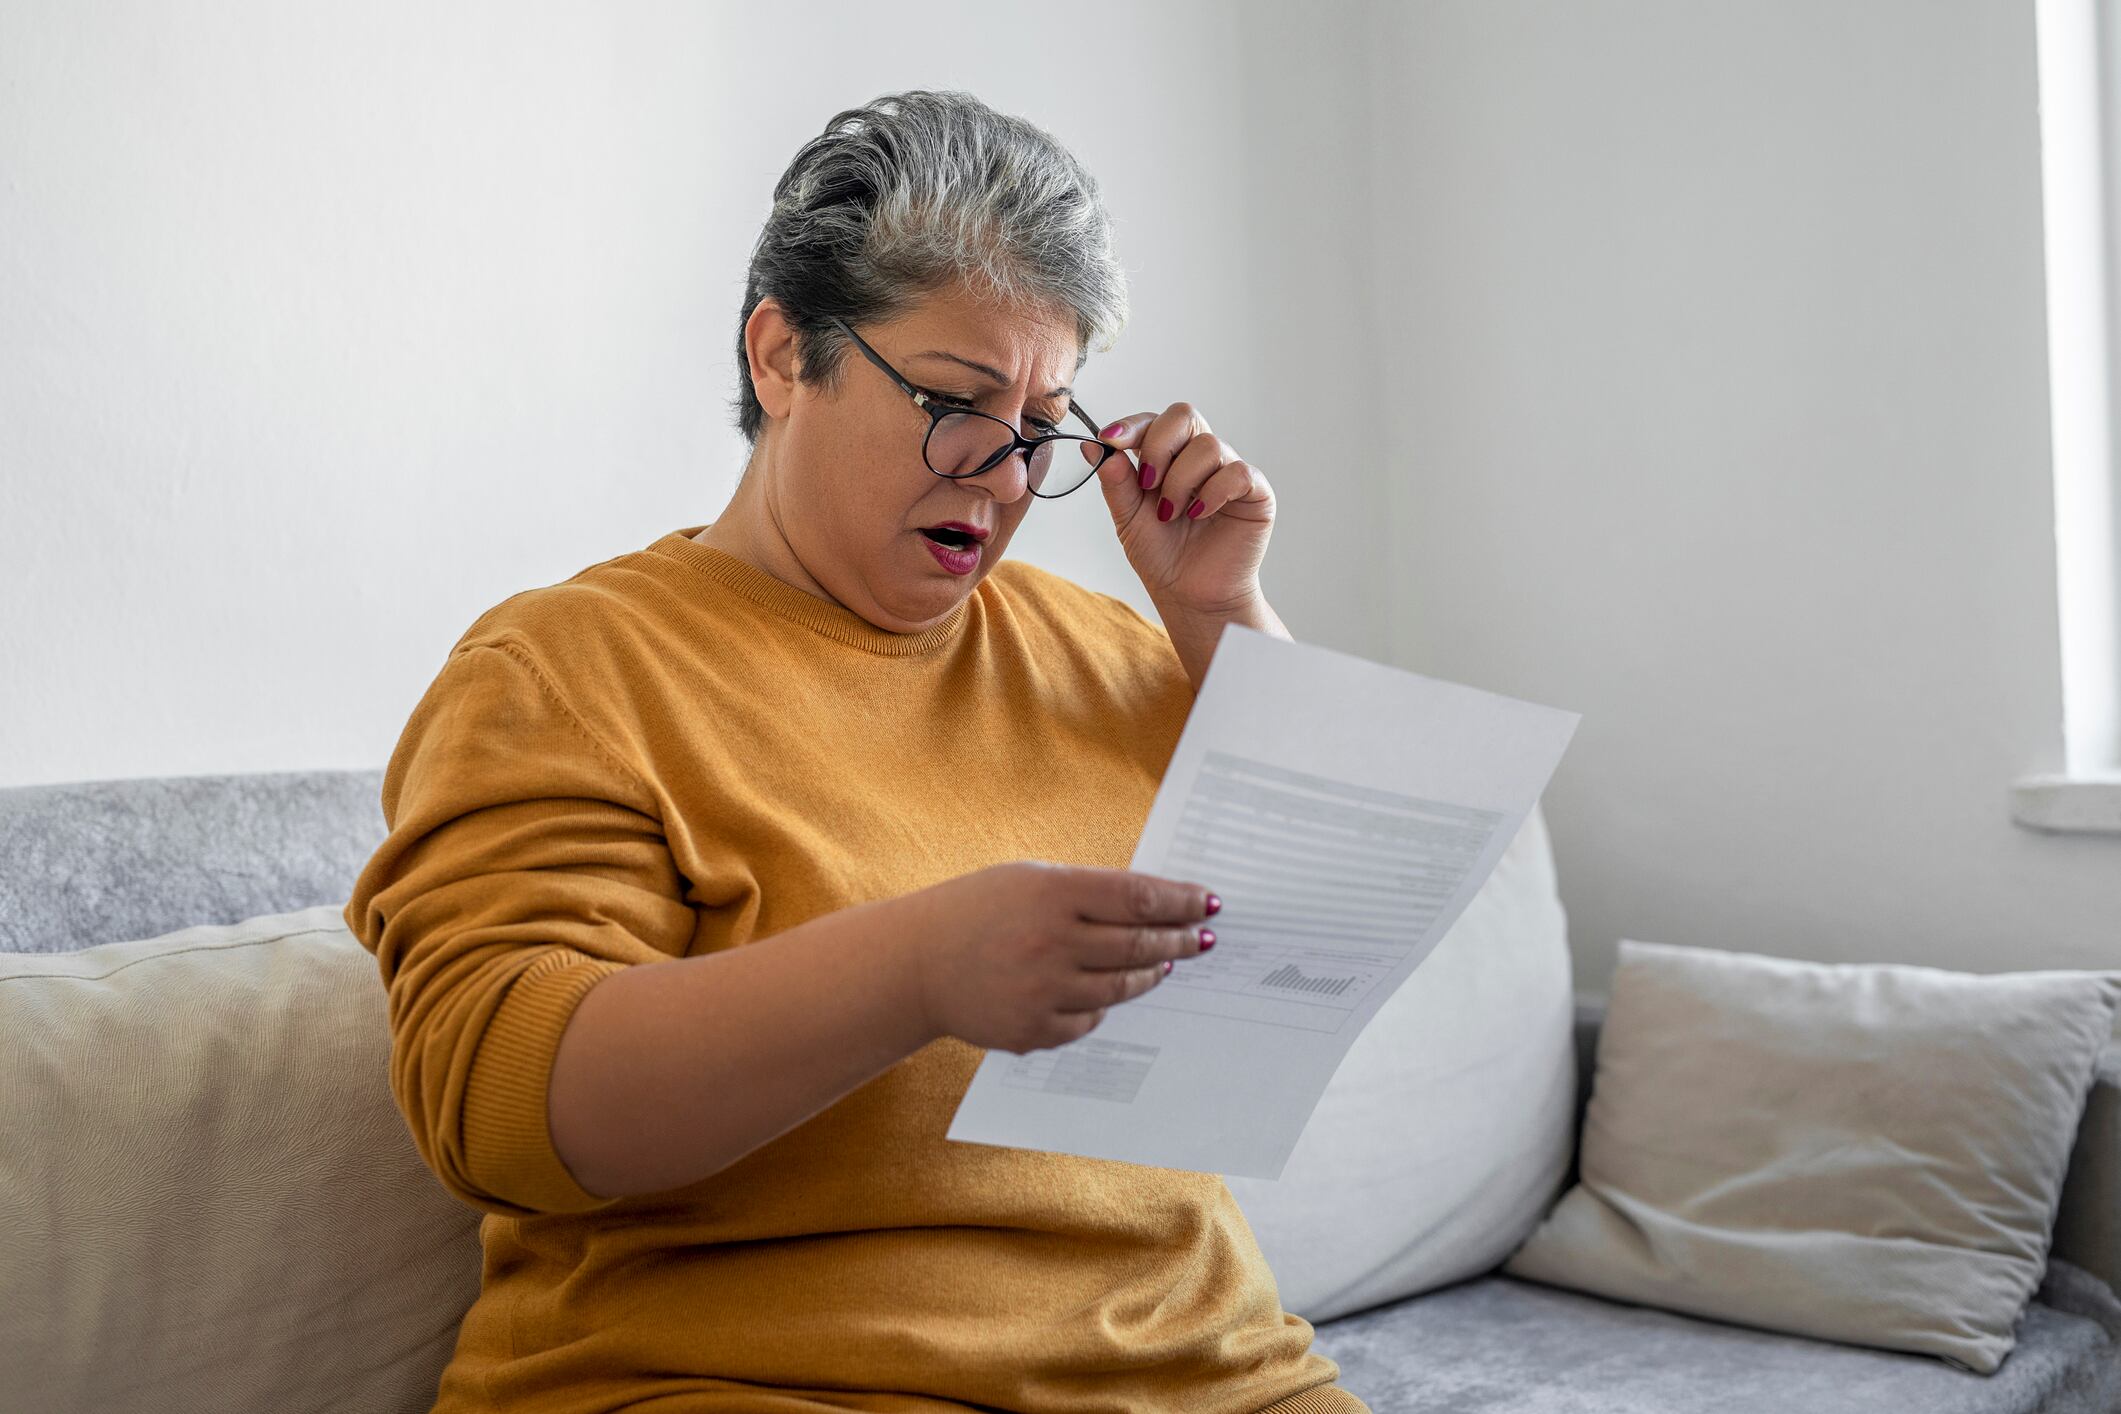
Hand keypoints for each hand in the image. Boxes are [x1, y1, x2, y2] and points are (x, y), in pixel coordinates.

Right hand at [894, 861, 1219, 1053]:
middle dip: (1179, 941)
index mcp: (1052, 892)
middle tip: (1202, 938)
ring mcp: (1044, 991)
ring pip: (1122, 987)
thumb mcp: (1029, 880)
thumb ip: (1087, 891)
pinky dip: (1103, 1006)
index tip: (1207, 903)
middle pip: (1139, 944)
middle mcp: (1051, 942)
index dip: (1180, 901)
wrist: (916, 964)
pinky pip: (1091, 1021)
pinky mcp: (1034, 1030)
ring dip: (1150, 973)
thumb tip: (1153, 906)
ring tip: (1164, 963)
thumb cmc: (979, 910)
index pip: (1138, 897)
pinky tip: (1108, 992)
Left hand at [1084, 403, 1275, 615]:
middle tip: (1147, 483)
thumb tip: (1093, 445)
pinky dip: (1213, 492)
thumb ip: (1115, 481)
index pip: (1154, 422)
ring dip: (1181, 481)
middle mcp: (1199, 458)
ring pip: (1208, 446)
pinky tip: (1199, 515)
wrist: (1189, 595)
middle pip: (1184, 416)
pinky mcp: (1255, 492)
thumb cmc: (1162, 556)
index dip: (1132, 426)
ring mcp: (1229, 471)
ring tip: (1170, 514)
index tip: (1110, 441)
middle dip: (1158, 445)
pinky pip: (1238, 472)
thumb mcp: (1128, 517)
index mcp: (1169, 457)